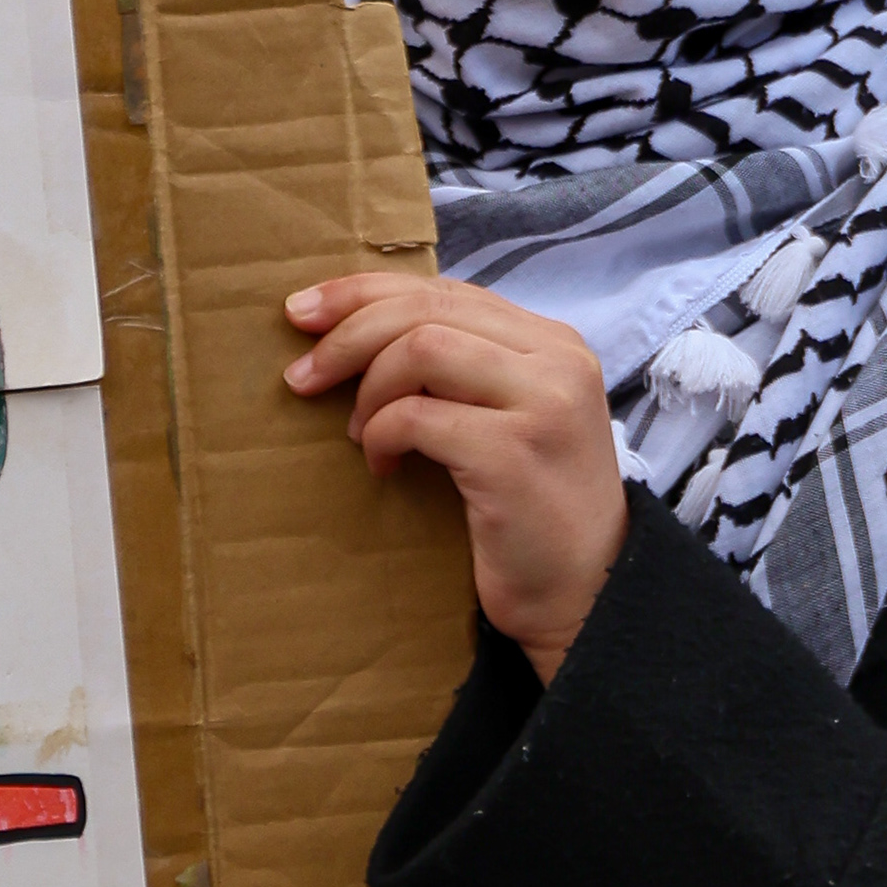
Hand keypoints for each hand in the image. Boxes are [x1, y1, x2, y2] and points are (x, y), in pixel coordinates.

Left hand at [284, 268, 628, 678]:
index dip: (365, 293)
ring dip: (369, 389)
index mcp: (554, 343)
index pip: (445, 290)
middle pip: (426, 309)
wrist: (586, 595)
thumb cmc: (531, 511)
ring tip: (358, 433)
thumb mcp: (506, 419)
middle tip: (301, 376)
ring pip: (421, 347)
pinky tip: (381, 465)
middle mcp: (558, 360)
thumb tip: (357, 330)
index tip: (304, 312)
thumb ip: (463, 370)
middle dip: (347, 333)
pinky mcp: (515, 453)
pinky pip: (418, 416)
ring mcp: (543, 403)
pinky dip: (382, 434)